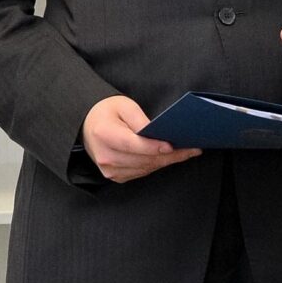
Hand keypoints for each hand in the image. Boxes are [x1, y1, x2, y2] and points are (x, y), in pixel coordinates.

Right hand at [81, 95, 199, 182]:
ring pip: (145, 168)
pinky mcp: (115, 176)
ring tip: (186, 152)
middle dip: (170, 155)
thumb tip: (159, 134)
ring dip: (167, 161)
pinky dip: (156, 165)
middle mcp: (105, 155)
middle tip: (191, 149)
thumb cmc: (108, 112)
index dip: (153, 147)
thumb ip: (141, 120)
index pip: (132, 144)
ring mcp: (109, 169)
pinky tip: (170, 157)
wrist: (89, 125)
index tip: (172, 145)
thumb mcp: (124, 106)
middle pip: (143, 159)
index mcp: (104, 134)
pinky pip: (142, 172)